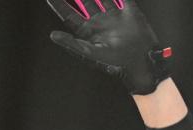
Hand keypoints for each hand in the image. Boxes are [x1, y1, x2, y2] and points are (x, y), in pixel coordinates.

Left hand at [45, 0, 171, 94]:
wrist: (140, 61)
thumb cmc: (114, 61)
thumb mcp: (89, 52)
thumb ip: (71, 43)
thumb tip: (52, 35)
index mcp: (88, 31)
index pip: (69, 15)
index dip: (60, 5)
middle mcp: (99, 22)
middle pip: (85, 2)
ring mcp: (114, 16)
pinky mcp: (129, 12)